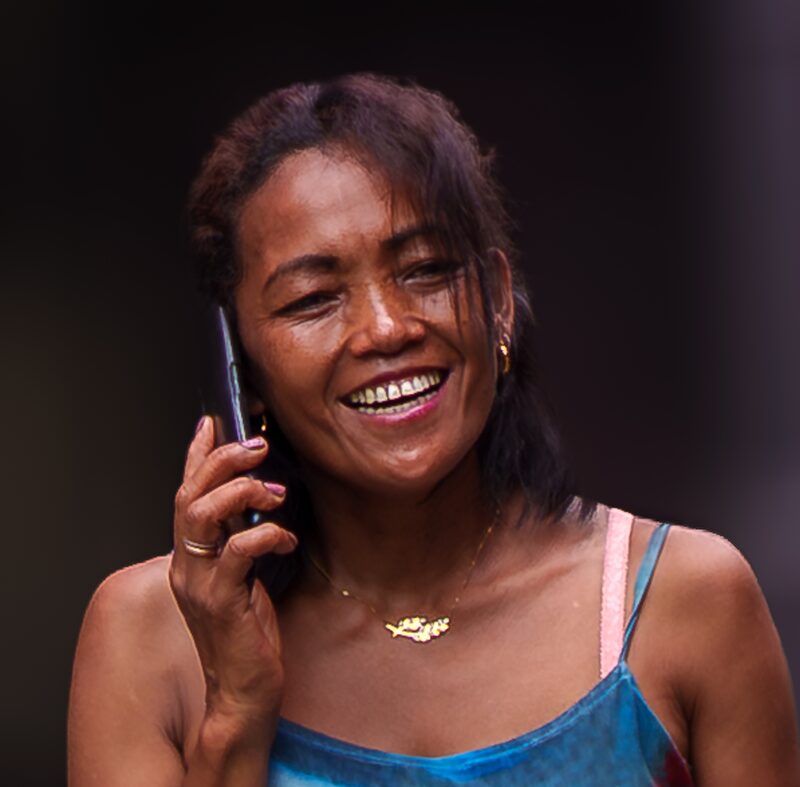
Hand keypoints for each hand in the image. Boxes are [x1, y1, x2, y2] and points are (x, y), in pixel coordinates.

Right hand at [169, 416, 296, 738]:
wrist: (242, 691)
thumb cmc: (248, 632)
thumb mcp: (244, 575)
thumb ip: (242, 539)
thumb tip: (261, 499)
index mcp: (190, 556)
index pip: (185, 494)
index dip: (195, 455)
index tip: (211, 423)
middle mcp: (185, 566)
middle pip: (189, 495)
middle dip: (222, 461)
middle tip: (257, 446)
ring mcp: (198, 584)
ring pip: (203, 516)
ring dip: (242, 493)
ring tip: (275, 493)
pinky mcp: (221, 603)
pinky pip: (239, 552)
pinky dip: (267, 534)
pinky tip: (288, 537)